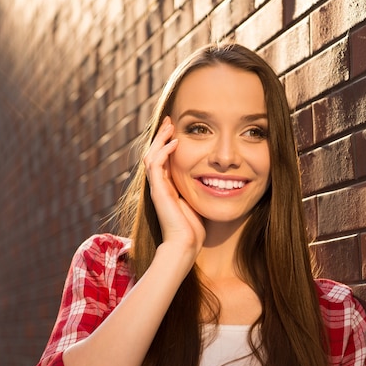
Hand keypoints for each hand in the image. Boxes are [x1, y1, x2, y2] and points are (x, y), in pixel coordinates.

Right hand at [143, 117, 204, 261]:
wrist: (184, 245)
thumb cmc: (193, 229)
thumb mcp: (197, 202)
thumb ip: (198, 190)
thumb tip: (214, 180)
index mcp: (167, 187)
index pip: (163, 159)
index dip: (167, 144)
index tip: (176, 130)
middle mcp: (159, 186)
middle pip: (154, 153)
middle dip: (162, 136)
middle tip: (170, 121)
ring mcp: (157, 188)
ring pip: (151, 155)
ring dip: (161, 139)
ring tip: (170, 125)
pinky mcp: (158, 191)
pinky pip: (156, 165)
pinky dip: (164, 152)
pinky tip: (175, 142)